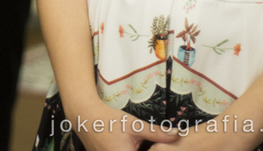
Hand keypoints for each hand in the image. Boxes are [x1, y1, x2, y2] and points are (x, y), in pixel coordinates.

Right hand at [65, 100, 179, 150]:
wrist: (84, 115)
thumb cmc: (110, 120)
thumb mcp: (135, 126)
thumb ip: (157, 133)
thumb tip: (178, 135)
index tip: (153, 146)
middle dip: (144, 150)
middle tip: (140, 142)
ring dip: (135, 150)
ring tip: (135, 143)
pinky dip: (124, 150)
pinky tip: (128, 145)